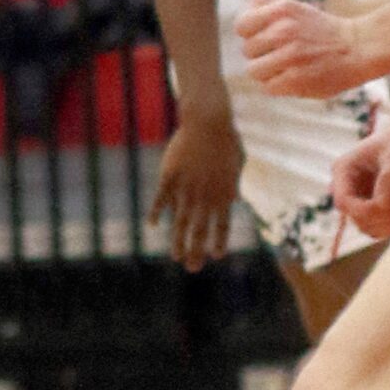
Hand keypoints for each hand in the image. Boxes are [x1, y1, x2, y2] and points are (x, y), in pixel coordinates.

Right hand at [150, 103, 244, 267]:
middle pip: (200, 230)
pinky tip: (153, 225)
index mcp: (224, 192)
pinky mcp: (170, 176)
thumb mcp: (236, 165)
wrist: (208, 121)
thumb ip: (232, 185)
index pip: (222, 224)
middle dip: (196, 251)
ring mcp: (186, 186)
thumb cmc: (226, 141)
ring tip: (176, 256)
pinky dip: (157, 212)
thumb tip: (233, 200)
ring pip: (181, 220)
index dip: (218, 242)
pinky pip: (162, 198)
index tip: (215, 256)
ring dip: (179, 240)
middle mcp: (205, 194)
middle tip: (193, 268)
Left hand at [236, 0, 371, 96]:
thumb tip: (249, 4)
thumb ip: (269, 4)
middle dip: (261, 55)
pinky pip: (268, 87)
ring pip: (254, 71)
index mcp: (281, 11)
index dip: (250, 35)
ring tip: (287, 68)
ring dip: (268, 72)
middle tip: (282, 54)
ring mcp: (290, 56)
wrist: (358, 48)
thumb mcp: (297, 9)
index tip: (265, 40)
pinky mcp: (295, 79)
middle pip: (247, 51)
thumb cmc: (323, 30)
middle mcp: (284, 31)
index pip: (242, 26)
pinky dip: (279, 86)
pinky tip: (295, 78)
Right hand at [330, 116, 389, 239]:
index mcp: (343, 169)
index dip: (367, 211)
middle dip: (383, 217)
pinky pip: (377, 227)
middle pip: (355, 217)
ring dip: (389, 224)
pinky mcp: (368, 206)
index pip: (344, 202)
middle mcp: (345, 186)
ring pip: (366, 227)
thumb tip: (382, 208)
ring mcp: (355, 198)